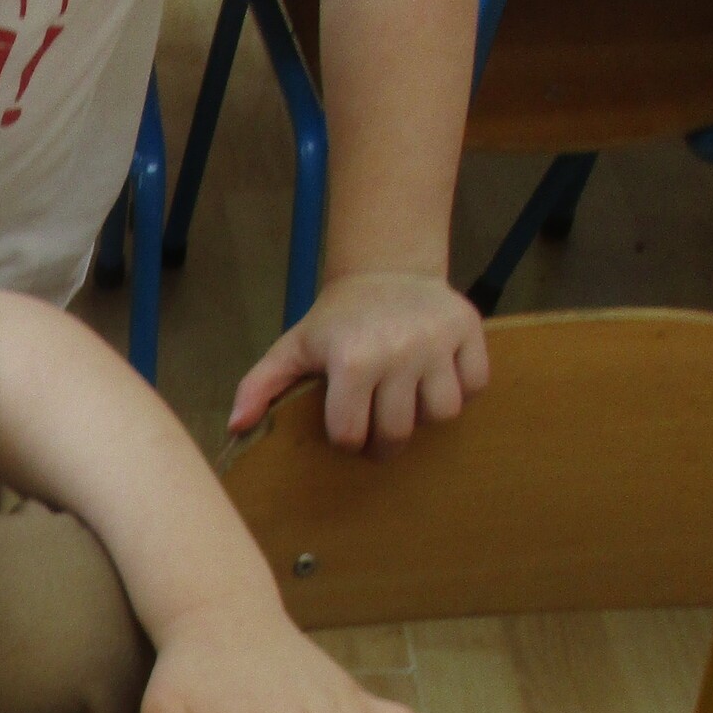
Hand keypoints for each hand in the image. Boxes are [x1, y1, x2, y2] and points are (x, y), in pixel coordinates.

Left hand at [228, 271, 488, 452]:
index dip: (348, 441)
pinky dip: (462, 390)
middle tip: (379, 432)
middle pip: (398, 431)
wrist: (385, 270)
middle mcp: (397, 351)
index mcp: (351, 360)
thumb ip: (259, 387)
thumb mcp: (291, 348)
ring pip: (443, 412)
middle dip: (385, 442)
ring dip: (426, 417)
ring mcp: (437, 341)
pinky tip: (437, 382)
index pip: (351, 434)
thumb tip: (236, 427)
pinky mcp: (469, 330)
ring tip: (409, 403)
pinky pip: (476, 384)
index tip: (348, 431)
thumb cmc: (335, 321)